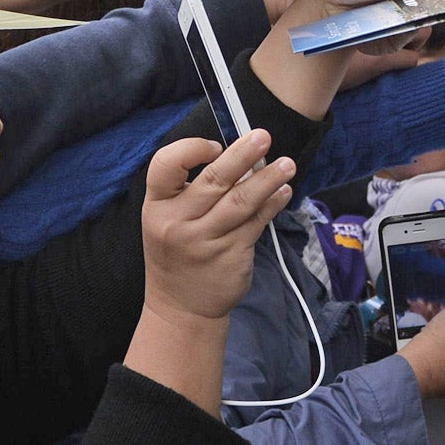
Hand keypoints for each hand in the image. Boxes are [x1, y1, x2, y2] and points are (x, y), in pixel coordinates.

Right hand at [139, 131, 295, 321]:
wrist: (181, 308)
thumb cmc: (176, 252)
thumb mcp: (168, 219)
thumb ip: (191, 190)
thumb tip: (239, 156)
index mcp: (157, 206)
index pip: (165, 166)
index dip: (190, 150)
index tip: (215, 146)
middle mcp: (178, 223)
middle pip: (213, 182)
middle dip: (242, 155)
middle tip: (264, 136)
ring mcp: (205, 241)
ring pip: (241, 202)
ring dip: (268, 179)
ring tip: (287, 164)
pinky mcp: (231, 255)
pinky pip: (256, 222)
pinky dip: (272, 204)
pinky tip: (284, 192)